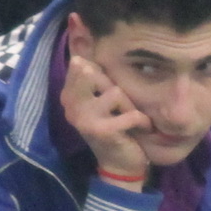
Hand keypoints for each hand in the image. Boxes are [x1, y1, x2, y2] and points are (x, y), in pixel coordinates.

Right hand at [58, 43, 152, 183]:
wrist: (119, 166)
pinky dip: (141, 121)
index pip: (79, 66)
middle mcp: (71, 106)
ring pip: (116, 92)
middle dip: (114, 87)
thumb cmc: (115, 127)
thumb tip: (82, 44)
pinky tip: (140, 128)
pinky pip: (130, 114)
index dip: (93, 62)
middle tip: (121, 106)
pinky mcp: (101, 130)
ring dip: (130, 106)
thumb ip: (93, 77)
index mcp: (69, 96)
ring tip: (130, 118)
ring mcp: (83, 119)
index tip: (100, 75)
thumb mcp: (103, 99)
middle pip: (94, 73)